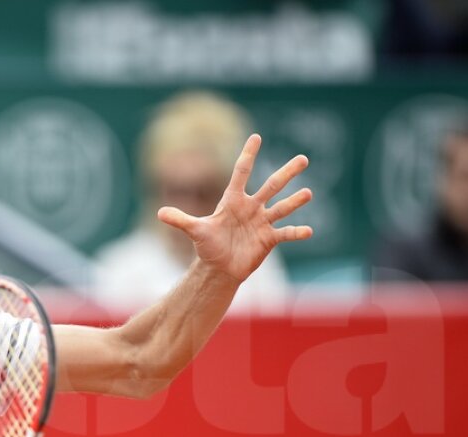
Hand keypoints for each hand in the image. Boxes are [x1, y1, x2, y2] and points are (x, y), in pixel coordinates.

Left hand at [157, 134, 312, 282]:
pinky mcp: (269, 239)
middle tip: (303, 159)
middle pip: (271, 186)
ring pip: (282, 208)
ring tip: (308, 193)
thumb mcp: (195, 231)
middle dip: (286, 173)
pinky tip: (308, 231)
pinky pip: (285, 233)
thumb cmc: (208, 246)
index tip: (256, 137)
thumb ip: (180, 220)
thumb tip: (160, 212)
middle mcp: (251, 207)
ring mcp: (262, 222)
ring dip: (295, 201)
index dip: (248, 156)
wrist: (219, 267)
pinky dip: (296, 232)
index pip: (241, 173)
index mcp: (233, 200)